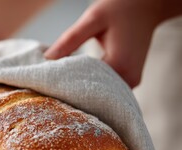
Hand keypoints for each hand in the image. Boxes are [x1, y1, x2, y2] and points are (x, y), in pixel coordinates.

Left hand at [44, 0, 165, 87]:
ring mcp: (131, 82)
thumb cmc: (121, 8)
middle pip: (93, 94)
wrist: (148, 6)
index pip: (85, 85)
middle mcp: (128, 79)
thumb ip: (70, 39)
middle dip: (72, 89)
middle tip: (51, 86)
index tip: (47, 83)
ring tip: (63, 83)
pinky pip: (108, 88)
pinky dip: (93, 84)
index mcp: (119, 65)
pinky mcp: (130, 80)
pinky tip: (78, 78)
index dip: (65, 85)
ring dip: (83, 87)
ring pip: (101, 93)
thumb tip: (47, 58)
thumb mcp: (93, 19)